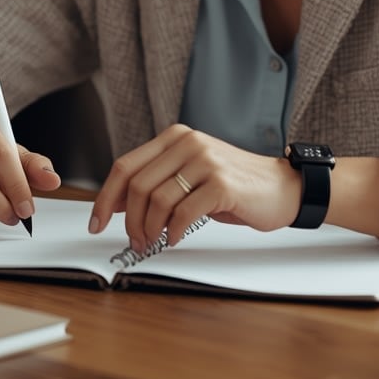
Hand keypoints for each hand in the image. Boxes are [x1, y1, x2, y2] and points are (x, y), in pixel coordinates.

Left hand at [88, 124, 300, 253]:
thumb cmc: (235, 186)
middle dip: (128, 219)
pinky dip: (173, 231)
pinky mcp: (221, 183)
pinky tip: (176, 238)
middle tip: (133, 240)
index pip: (126, 166)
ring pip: (157, 200)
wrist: (282, 187)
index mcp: (175, 137)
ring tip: (153, 241)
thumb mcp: (191, 176)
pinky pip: (183, 212)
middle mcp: (188, 143)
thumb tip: (118, 205)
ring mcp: (205, 160)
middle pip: (137, 185)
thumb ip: (159, 182)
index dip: (106, 197)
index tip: (96, 221)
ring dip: (149, 229)